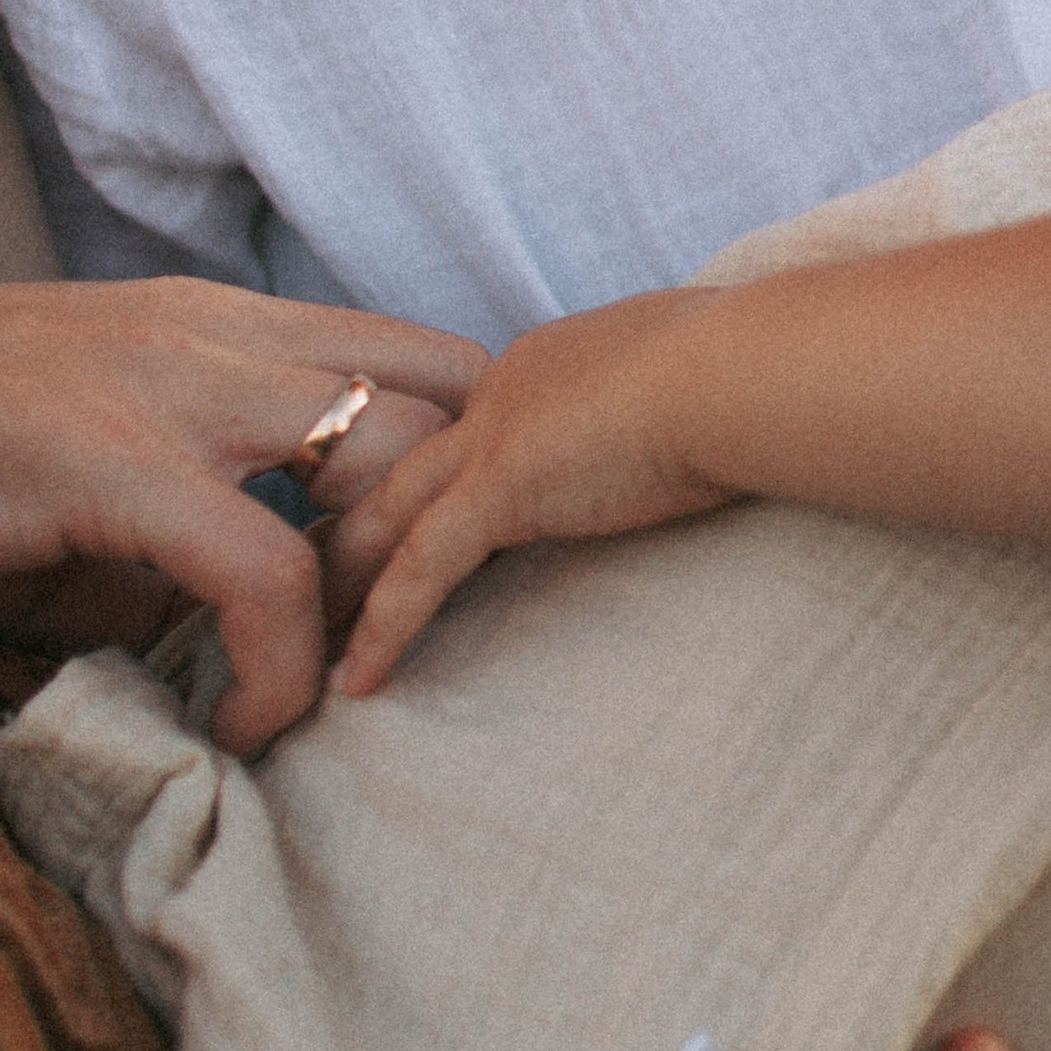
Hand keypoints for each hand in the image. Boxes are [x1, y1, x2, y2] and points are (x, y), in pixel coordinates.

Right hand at [0, 281, 484, 753]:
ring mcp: (164, 385)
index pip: (415, 354)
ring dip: (383, 589)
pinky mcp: (105, 458)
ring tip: (334, 681)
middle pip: (437, 393)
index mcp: (210, 324)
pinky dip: (280, 660)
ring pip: (380, 461)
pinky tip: (241, 719)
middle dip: (449, 519)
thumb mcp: (70, 490)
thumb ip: (166, 543)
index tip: (423, 574)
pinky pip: (264, 566)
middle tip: (397, 633)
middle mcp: (210, 332)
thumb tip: (233, 638)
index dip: (455, 462)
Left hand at [324, 291, 732, 696]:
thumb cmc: (752, 373)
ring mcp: (493, 437)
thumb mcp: (692, 385)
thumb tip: (683, 438)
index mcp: (540, 367)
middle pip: (392, 466)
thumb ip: (658, 416)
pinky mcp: (501, 490)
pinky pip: (419, 571)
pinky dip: (381, 627)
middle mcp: (498, 391)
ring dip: (338, 580)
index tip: (377, 523)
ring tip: (299, 639)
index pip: (452, 430)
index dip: (411, 481)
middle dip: (342, 523)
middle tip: (299, 580)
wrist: (748, 368)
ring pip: (383, 516)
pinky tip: (353, 683)